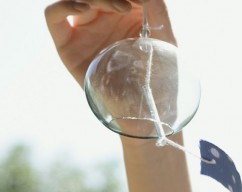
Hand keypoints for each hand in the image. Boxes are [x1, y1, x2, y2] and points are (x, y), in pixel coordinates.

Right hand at [45, 0, 175, 86]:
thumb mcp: (167, 42)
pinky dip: (64, 5)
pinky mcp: (67, 44)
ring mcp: (84, 30)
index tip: (143, 1)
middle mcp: (103, 19)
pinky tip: (84, 7)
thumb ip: (160, 12)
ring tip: (121, 7)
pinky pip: (53, 15)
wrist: (148, 110)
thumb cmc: (162, 78)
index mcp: (125, 14)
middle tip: (130, 5)